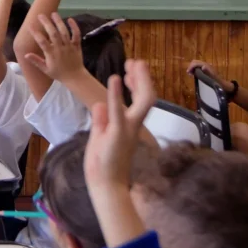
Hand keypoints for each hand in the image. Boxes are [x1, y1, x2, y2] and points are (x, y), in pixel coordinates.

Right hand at [25, 14, 84, 81]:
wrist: (75, 77)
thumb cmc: (58, 73)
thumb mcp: (45, 69)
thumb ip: (36, 61)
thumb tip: (26, 54)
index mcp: (51, 54)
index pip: (42, 42)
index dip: (36, 33)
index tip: (30, 25)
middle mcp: (60, 48)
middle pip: (53, 33)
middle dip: (46, 23)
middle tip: (40, 15)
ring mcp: (69, 46)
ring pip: (64, 32)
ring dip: (58, 22)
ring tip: (53, 13)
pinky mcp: (77, 45)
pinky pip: (76, 34)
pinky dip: (74, 26)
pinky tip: (70, 19)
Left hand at [84, 59, 155, 190]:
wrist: (105, 186)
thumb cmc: (102, 165)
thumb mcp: (99, 137)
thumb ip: (100, 121)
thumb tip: (99, 104)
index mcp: (128, 126)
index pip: (138, 101)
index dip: (135, 84)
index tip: (128, 72)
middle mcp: (133, 126)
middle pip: (147, 98)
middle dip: (143, 78)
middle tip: (136, 61)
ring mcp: (127, 130)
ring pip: (143, 102)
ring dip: (139, 81)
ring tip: (133, 64)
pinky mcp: (117, 134)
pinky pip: (119, 111)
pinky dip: (117, 94)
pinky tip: (116, 78)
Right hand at [187, 59, 230, 91]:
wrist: (222, 84)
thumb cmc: (217, 82)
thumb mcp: (212, 78)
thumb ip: (208, 72)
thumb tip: (203, 66)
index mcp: (207, 66)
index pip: (196, 63)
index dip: (191, 67)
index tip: (188, 73)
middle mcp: (206, 64)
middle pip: (195, 62)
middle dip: (191, 66)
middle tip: (189, 73)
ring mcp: (205, 66)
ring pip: (196, 63)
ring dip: (192, 67)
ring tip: (190, 74)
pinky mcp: (205, 69)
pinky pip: (198, 66)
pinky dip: (194, 69)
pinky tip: (194, 74)